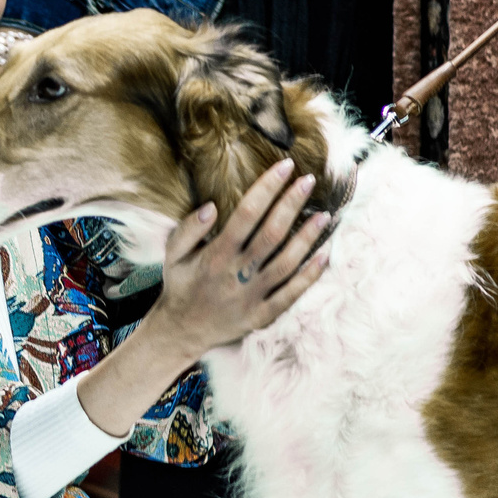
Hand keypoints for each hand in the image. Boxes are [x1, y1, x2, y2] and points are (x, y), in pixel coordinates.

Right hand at [149, 162, 332, 360]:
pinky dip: (310, 276)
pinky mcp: (262, 316)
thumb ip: (188, 229)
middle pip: (272, 233)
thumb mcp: (172, 255)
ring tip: (324, 215)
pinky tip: (325, 255)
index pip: (247, 213)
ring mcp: (252, 297)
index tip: (285, 166)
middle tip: (309, 180)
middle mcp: (237, 274)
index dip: (268, 187)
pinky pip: (291, 295)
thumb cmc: (180, 286)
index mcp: (216, 255)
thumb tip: (211, 207)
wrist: (181, 331)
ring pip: (287, 263)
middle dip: (292, 203)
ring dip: (308, 238)